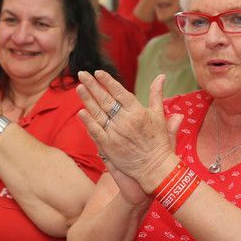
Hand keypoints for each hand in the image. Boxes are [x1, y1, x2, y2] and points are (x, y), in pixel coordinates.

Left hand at [76, 70, 181, 195]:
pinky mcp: (109, 146)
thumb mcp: (159, 116)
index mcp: (138, 112)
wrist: (155, 168)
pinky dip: (88, 122)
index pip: (119, 92)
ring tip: (79, 87)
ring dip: (87, 100)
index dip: (108, 81)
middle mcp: (125, 121)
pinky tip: (81, 112)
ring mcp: (115, 134)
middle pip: (105, 100)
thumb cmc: (159, 141)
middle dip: (92, 86)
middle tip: (82, 74)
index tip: (98, 72)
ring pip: (98, 113)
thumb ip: (157, 95)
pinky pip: (96, 131)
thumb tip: (161, 76)